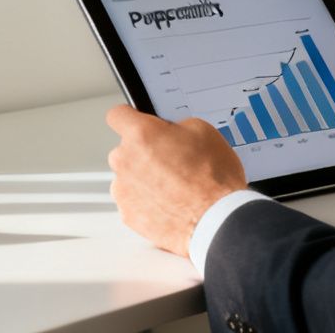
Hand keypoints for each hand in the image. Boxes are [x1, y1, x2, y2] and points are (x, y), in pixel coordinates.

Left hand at [105, 104, 249, 256]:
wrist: (217, 220)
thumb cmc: (213, 179)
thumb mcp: (203, 131)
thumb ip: (175, 125)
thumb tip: (169, 131)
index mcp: (141, 134)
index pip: (117, 115)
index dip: (130, 117)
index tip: (136, 122)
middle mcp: (125, 160)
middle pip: (125, 149)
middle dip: (143, 152)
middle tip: (171, 160)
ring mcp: (123, 190)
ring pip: (127, 176)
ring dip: (143, 178)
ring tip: (173, 187)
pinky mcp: (128, 214)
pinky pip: (132, 201)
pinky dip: (145, 201)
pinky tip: (168, 203)